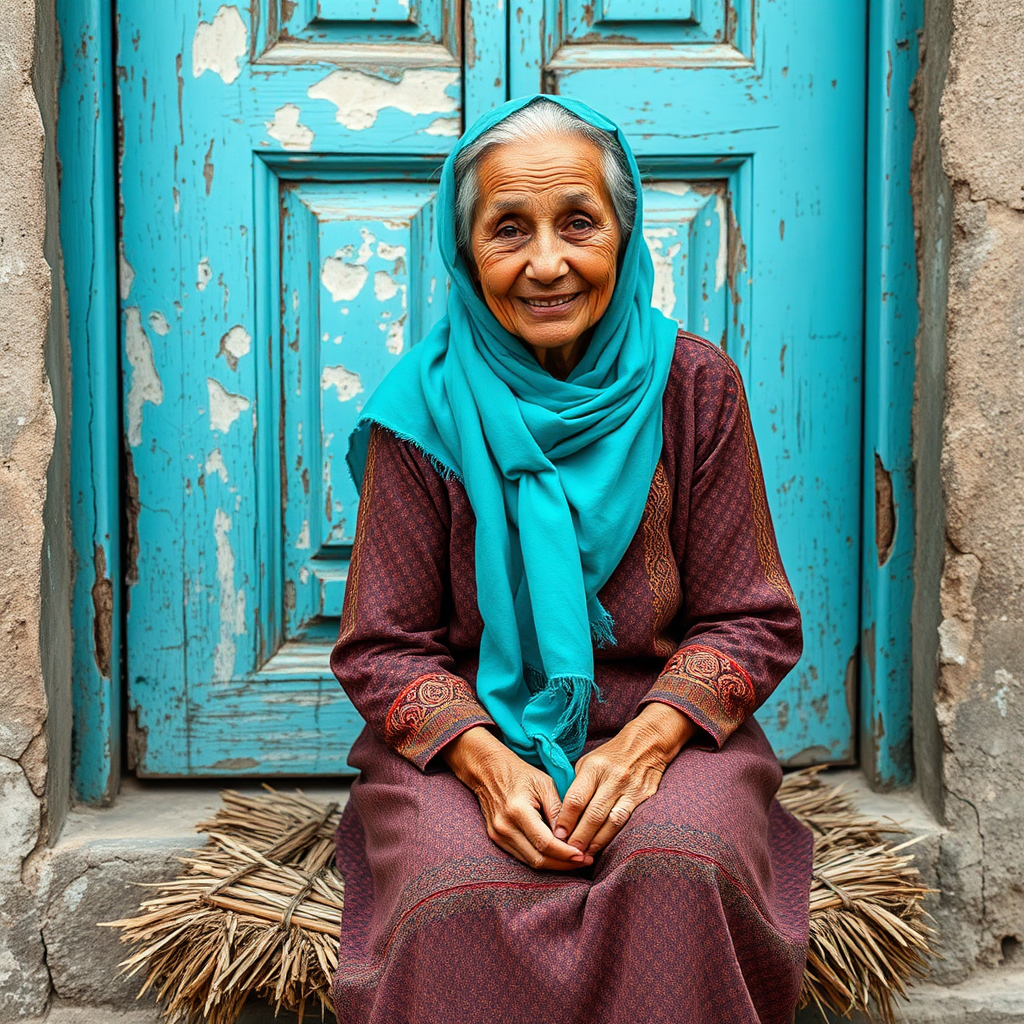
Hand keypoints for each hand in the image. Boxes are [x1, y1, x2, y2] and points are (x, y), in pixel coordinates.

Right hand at [442, 726, 592, 870]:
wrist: (488, 770)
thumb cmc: (520, 774)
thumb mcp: (544, 784)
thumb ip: (558, 811)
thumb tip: (571, 837)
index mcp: (517, 811)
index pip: (545, 843)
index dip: (566, 853)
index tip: (584, 856)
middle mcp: (504, 827)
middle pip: (538, 859)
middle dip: (564, 864)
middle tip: (586, 861)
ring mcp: (498, 835)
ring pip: (530, 862)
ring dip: (554, 865)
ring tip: (575, 861)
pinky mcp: (496, 839)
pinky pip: (522, 857)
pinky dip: (541, 859)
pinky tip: (556, 856)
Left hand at [553, 703, 695, 857]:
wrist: (647, 743)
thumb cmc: (610, 755)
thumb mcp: (588, 762)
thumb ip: (576, 785)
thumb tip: (560, 813)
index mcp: (594, 768)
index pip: (576, 798)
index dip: (565, 820)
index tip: (556, 836)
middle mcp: (612, 778)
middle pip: (593, 814)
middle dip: (579, 837)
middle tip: (567, 852)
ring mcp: (630, 789)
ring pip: (611, 822)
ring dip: (596, 842)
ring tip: (583, 854)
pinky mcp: (644, 798)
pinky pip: (626, 822)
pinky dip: (613, 837)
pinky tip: (602, 847)